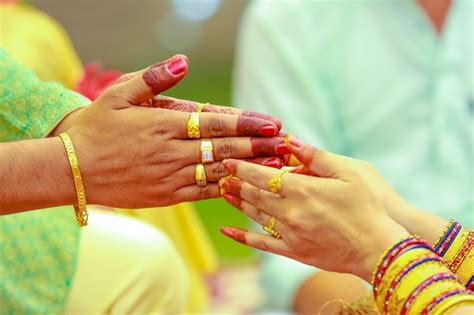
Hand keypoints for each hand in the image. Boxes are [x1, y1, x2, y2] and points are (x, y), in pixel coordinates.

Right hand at [62, 55, 288, 207]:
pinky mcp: (167, 196)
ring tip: (277, 165)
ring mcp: (170, 177)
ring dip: (250, 168)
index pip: (215, 122)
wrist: (72, 169)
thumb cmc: (95, 128)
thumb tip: (183, 61)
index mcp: (163, 124)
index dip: (247, 122)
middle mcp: (171, 152)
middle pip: (224, 147)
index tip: (273, 123)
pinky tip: (247, 185)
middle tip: (287, 143)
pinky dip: (227, 189)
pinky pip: (204, 194)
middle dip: (259, 145)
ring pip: (219, 172)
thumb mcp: (119, 94)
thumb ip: (153, 78)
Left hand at [219, 137, 407, 281]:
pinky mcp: (294, 252)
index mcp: (303, 190)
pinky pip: (262, 243)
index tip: (228, 160)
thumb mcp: (349, 173)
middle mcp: (290, 212)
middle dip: (237, 183)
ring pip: (255, 215)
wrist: (378, 248)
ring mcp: (290, 234)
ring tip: (225, 192)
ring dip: (238, 202)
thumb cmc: (369, 207)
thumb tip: (290, 140)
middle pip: (254, 194)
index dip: (243, 167)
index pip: (262, 175)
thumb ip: (316, 156)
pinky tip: (226, 230)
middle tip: (222, 175)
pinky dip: (242, 236)